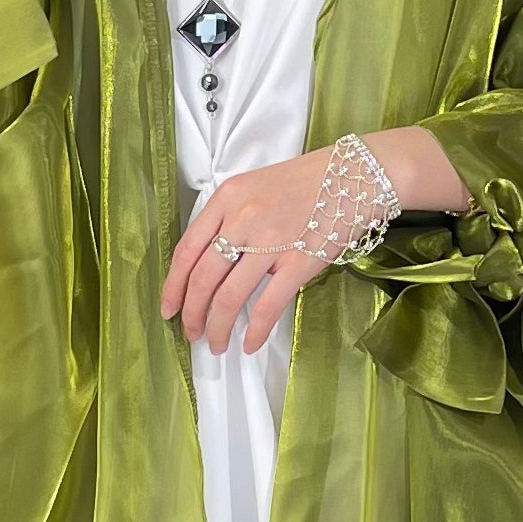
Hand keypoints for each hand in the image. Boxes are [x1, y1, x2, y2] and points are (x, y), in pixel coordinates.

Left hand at [161, 148, 335, 353]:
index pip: (187, 250)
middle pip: (202, 278)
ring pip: (229, 297)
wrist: (353, 176)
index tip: (169, 309)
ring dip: (217, 327)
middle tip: (191, 333)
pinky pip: (267, 307)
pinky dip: (254, 331)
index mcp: (226, 199)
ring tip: (216, 344)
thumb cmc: (304, 183)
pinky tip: (248, 345)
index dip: (172, 286)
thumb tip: (209, 264)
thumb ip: (228, 219)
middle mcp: (242, 220)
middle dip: (191, 314)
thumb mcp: (253, 188)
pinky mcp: (298, 263)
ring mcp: (271, 242)